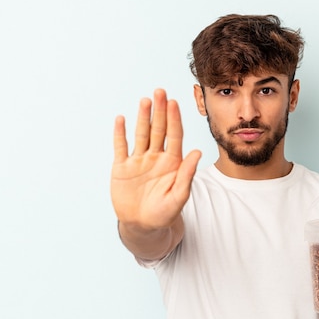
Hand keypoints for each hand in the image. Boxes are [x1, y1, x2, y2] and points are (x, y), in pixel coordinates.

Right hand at [111, 89, 200, 230]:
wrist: (143, 226)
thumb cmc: (164, 213)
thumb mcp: (179, 196)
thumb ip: (187, 174)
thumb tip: (197, 152)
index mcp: (172, 162)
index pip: (174, 136)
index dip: (174, 119)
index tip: (174, 102)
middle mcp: (156, 157)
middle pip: (158, 130)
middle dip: (160, 111)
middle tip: (160, 92)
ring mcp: (138, 161)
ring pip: (141, 134)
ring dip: (143, 118)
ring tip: (145, 100)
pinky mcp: (122, 168)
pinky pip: (121, 147)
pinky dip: (120, 134)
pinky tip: (121, 119)